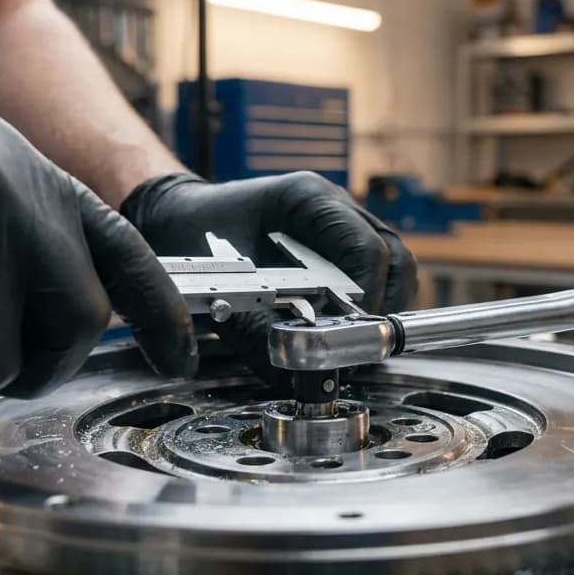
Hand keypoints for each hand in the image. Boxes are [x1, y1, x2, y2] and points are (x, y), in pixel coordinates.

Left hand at [121, 172, 416, 378]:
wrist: (179, 220)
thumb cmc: (192, 238)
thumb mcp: (217, 287)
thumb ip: (258, 332)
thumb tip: (299, 376)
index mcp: (307, 197)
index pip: (366, 249)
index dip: (367, 302)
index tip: (351, 340)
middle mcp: (336, 207)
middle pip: (393, 258)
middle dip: (383, 311)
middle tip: (356, 352)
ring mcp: (344, 225)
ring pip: (394, 268)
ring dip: (380, 311)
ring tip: (352, 348)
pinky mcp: (341, 249)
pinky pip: (377, 277)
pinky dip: (368, 310)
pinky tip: (342, 336)